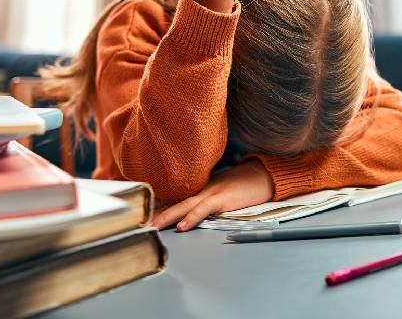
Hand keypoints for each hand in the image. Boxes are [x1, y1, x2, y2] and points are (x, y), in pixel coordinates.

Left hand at [152, 160, 273, 231]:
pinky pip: (204, 209)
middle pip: (174, 202)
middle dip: (156, 213)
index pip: (175, 199)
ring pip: (184, 205)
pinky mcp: (222, 198)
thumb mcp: (221, 193)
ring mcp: (211, 193)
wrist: (262, 175)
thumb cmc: (243, 186)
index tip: (143, 216)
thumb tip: (190, 215)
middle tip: (139, 223)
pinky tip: (183, 226)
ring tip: (152, 227)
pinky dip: (193, 217)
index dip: (159, 208)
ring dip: (167, 217)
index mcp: (200, 190)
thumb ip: (206, 201)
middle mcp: (202, 190)